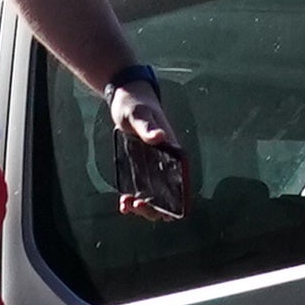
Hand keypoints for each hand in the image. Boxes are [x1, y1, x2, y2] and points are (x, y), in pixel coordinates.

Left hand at [106, 76, 195, 221]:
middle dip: (153, 208)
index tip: (157, 207)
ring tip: (126, 204)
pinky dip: (134, 199)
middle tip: (136, 205)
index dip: (173, 201)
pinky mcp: (140, 166)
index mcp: (173, 150)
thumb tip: (160, 137)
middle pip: (167, 195)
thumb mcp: (138, 113)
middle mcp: (166, 161)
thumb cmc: (135, 103)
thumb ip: (147, 126)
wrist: (125, 97)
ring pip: (154, 195)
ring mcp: (153, 165)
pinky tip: (123, 202)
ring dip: (143, 206)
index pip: (181, 182)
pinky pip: (141, 188)